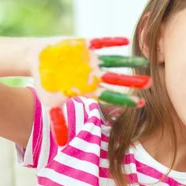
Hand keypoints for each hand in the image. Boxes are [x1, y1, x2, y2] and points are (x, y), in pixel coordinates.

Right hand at [31, 37, 150, 145]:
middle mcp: (94, 74)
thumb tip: (62, 144)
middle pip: (117, 78)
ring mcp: (91, 59)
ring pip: (113, 61)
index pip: (110, 95)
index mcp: (88, 88)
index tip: (142, 103)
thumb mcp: (50, 103)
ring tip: (145, 60)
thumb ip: (58, 122)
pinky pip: (101, 43)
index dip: (125, 99)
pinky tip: (125, 41)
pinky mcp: (84, 45)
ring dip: (128, 61)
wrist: (35, 58)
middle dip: (133, 81)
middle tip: (151, 83)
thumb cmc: (44, 82)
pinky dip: (111, 42)